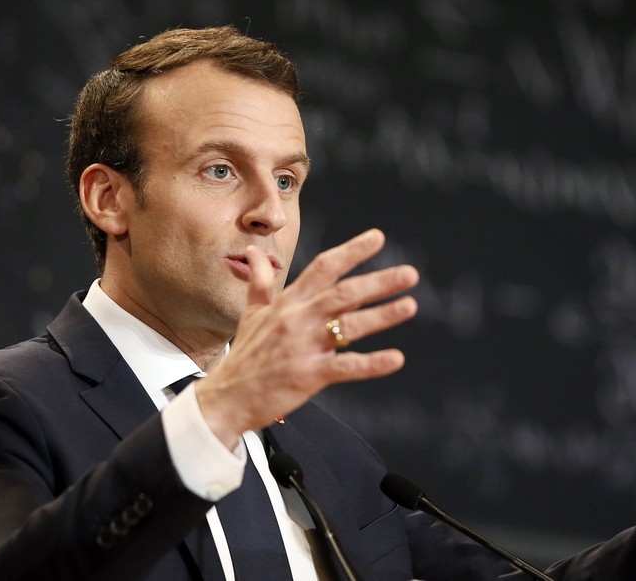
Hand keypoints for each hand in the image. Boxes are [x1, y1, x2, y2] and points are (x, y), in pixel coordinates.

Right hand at [197, 229, 418, 447]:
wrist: (226, 398)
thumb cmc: (245, 355)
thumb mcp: (251, 313)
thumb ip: (260, 281)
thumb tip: (254, 252)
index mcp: (288, 302)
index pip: (323, 268)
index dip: (352, 251)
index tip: (378, 238)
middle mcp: (297, 319)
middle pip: (343, 293)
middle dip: (378, 282)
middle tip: (409, 273)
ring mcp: (303, 346)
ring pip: (348, 326)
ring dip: (382, 316)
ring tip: (409, 305)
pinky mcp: (308, 375)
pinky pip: (345, 366)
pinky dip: (372, 364)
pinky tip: (396, 359)